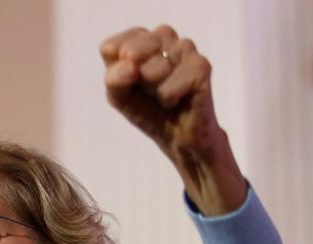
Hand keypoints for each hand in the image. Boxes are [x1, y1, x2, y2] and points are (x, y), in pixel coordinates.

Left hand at [100, 25, 246, 213]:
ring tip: (164, 95)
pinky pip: (167, 87)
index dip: (114, 74)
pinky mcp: (201, 66)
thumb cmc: (148, 110)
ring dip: (153, 91)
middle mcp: (164, 37)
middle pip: (131, 52)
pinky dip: (167, 100)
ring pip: (151, 69)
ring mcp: (185, 48)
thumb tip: (130, 65)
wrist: (179, 137)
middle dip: (135, 81)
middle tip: (149, 91)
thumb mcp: (119, 96)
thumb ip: (114, 78)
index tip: (129, 84)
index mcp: (141, 39)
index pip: (111, 47)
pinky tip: (177, 100)